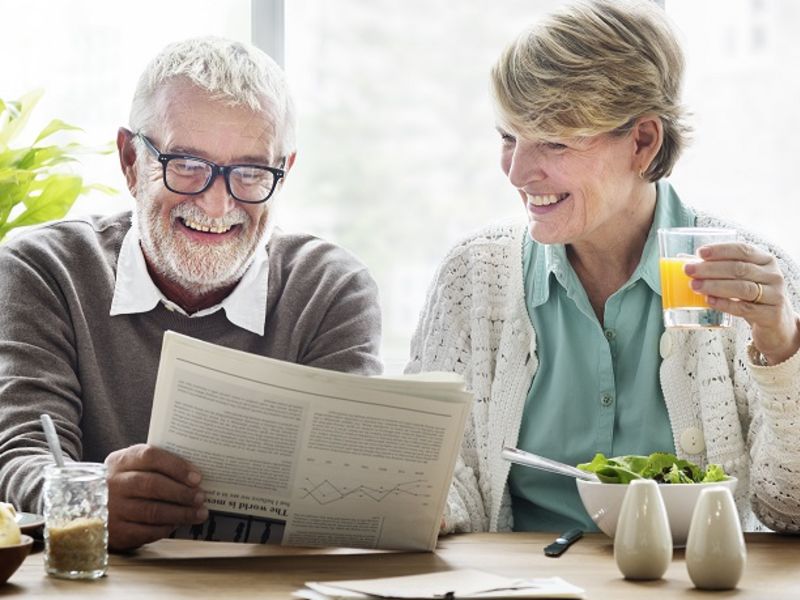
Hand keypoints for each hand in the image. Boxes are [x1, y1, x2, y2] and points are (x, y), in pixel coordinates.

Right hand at [105, 444, 206, 550]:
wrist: (89, 508)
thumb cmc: (126, 483)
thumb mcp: (133, 467)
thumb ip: (158, 466)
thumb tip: (195, 476)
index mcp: (121, 460)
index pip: (151, 456)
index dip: (177, 466)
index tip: (197, 477)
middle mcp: (112, 483)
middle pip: (152, 485)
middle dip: (182, 492)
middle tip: (201, 497)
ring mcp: (110, 508)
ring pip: (152, 511)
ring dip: (180, 513)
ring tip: (199, 513)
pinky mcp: (113, 532)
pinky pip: (146, 531)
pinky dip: (166, 528)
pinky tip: (178, 525)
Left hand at [685, 242, 799, 363]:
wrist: (776, 323)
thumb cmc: (753, 297)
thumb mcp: (744, 279)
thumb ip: (724, 270)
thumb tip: (688, 261)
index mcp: (765, 261)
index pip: (743, 250)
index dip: (721, 250)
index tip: (700, 253)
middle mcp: (773, 275)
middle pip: (739, 269)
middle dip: (711, 269)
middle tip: (689, 270)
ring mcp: (774, 295)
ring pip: (742, 288)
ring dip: (715, 286)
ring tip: (695, 286)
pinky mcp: (771, 314)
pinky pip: (744, 308)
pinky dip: (724, 304)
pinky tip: (709, 301)